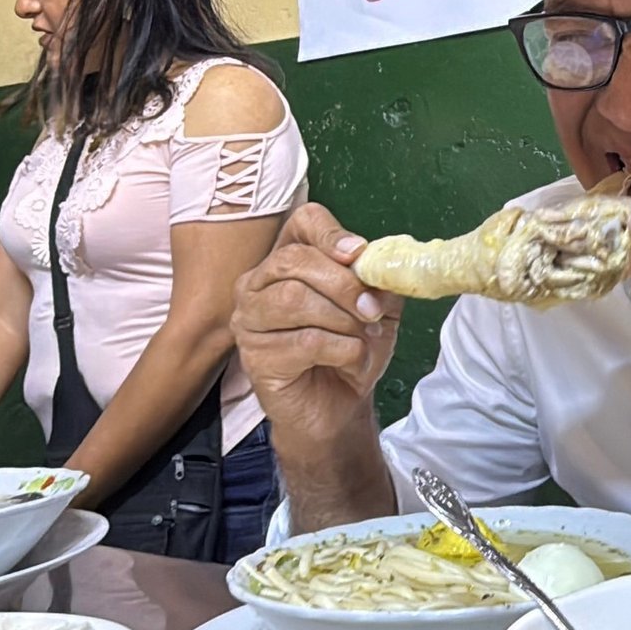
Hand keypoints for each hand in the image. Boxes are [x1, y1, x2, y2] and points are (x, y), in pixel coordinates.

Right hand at [231, 203, 403, 447]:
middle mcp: (258, 283)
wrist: (341, 406)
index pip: (302, 223)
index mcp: (289, 260)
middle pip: (294, 260)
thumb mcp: (377, 306)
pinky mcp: (254, 357)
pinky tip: (351, 360)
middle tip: (372, 309)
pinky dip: (341, 350)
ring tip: (363, 337)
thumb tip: (380, 260)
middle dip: (343, 284)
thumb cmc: (351, 349)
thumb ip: (378, 278)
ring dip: (342, 319)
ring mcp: (249, 320)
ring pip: (294, 299)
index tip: (358, 253)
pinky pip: (304, 341)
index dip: (330, 233)